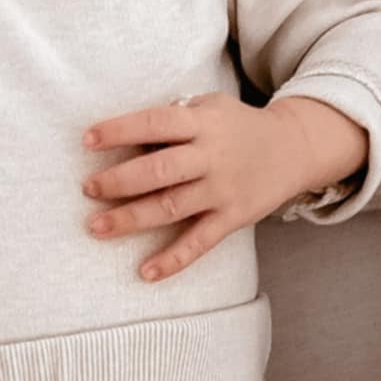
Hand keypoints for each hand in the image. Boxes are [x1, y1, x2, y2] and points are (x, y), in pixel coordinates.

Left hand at [79, 93, 365, 280]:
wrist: (294, 148)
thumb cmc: (236, 127)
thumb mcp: (209, 108)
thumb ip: (173, 119)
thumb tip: (125, 138)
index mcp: (202, 123)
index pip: (155, 123)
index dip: (120, 130)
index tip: (87, 140)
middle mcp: (212, 156)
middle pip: (160, 170)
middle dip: (119, 181)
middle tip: (88, 189)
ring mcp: (223, 189)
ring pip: (172, 207)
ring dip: (131, 219)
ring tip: (96, 227)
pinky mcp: (233, 217)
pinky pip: (200, 242)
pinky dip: (173, 260)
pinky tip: (146, 273)